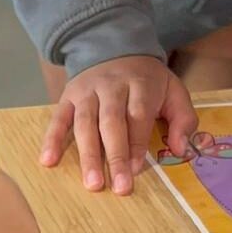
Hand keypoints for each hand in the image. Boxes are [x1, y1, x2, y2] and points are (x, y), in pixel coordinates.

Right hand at [40, 56, 197, 193]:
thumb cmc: (145, 80)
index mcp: (140, 84)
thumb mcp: (173, 89)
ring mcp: (86, 92)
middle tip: (118, 186)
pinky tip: (48, 160)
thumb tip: (180, 149)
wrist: (111, 46)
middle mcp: (111, 87)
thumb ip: (183, 118)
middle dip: (115, 155)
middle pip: (111, 122)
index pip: (138, 115)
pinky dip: (52, 139)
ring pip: (85, 124)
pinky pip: (58, 118)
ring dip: (88, 155)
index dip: (137, 143)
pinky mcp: (67, 97)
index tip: (136, 169)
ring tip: (92, 183)